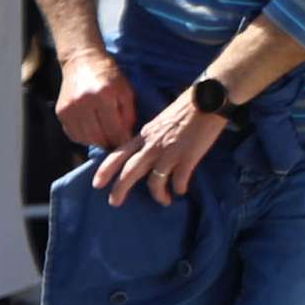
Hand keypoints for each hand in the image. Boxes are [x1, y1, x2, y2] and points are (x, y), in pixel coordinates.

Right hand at [55, 49, 138, 149]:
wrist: (82, 61)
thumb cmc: (109, 76)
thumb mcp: (126, 91)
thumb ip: (128, 115)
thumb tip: (126, 137)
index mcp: (105, 95)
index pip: (114, 129)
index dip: (122, 140)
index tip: (127, 144)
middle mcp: (84, 102)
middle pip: (98, 136)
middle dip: (110, 143)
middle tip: (117, 143)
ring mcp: (70, 107)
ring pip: (85, 138)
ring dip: (97, 141)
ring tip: (106, 136)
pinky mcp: (61, 112)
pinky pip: (73, 134)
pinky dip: (84, 137)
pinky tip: (93, 131)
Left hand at [95, 92, 227, 206]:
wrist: (208, 101)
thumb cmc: (187, 107)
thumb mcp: (160, 121)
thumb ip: (152, 137)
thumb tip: (148, 149)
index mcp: (145, 135)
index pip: (119, 155)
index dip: (105, 170)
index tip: (97, 183)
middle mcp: (152, 146)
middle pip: (130, 172)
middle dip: (120, 189)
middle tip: (114, 202)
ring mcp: (170, 153)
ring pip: (154, 181)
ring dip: (158, 195)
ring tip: (164, 201)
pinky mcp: (187, 158)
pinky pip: (179, 180)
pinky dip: (179, 189)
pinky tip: (181, 191)